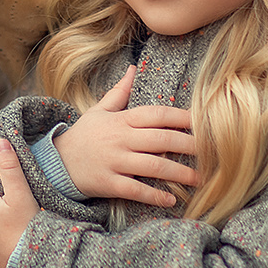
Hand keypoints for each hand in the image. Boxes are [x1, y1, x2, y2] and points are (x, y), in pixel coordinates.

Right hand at [53, 65, 197, 207]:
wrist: (55, 162)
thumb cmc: (84, 135)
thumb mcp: (99, 110)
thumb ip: (120, 91)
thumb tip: (134, 68)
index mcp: (122, 120)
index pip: (157, 115)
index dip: (181, 117)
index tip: (203, 122)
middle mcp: (120, 139)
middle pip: (161, 140)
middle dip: (189, 145)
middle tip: (212, 152)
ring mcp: (114, 161)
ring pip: (153, 166)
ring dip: (179, 173)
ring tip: (199, 179)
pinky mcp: (108, 182)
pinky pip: (135, 190)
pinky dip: (153, 195)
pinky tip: (170, 199)